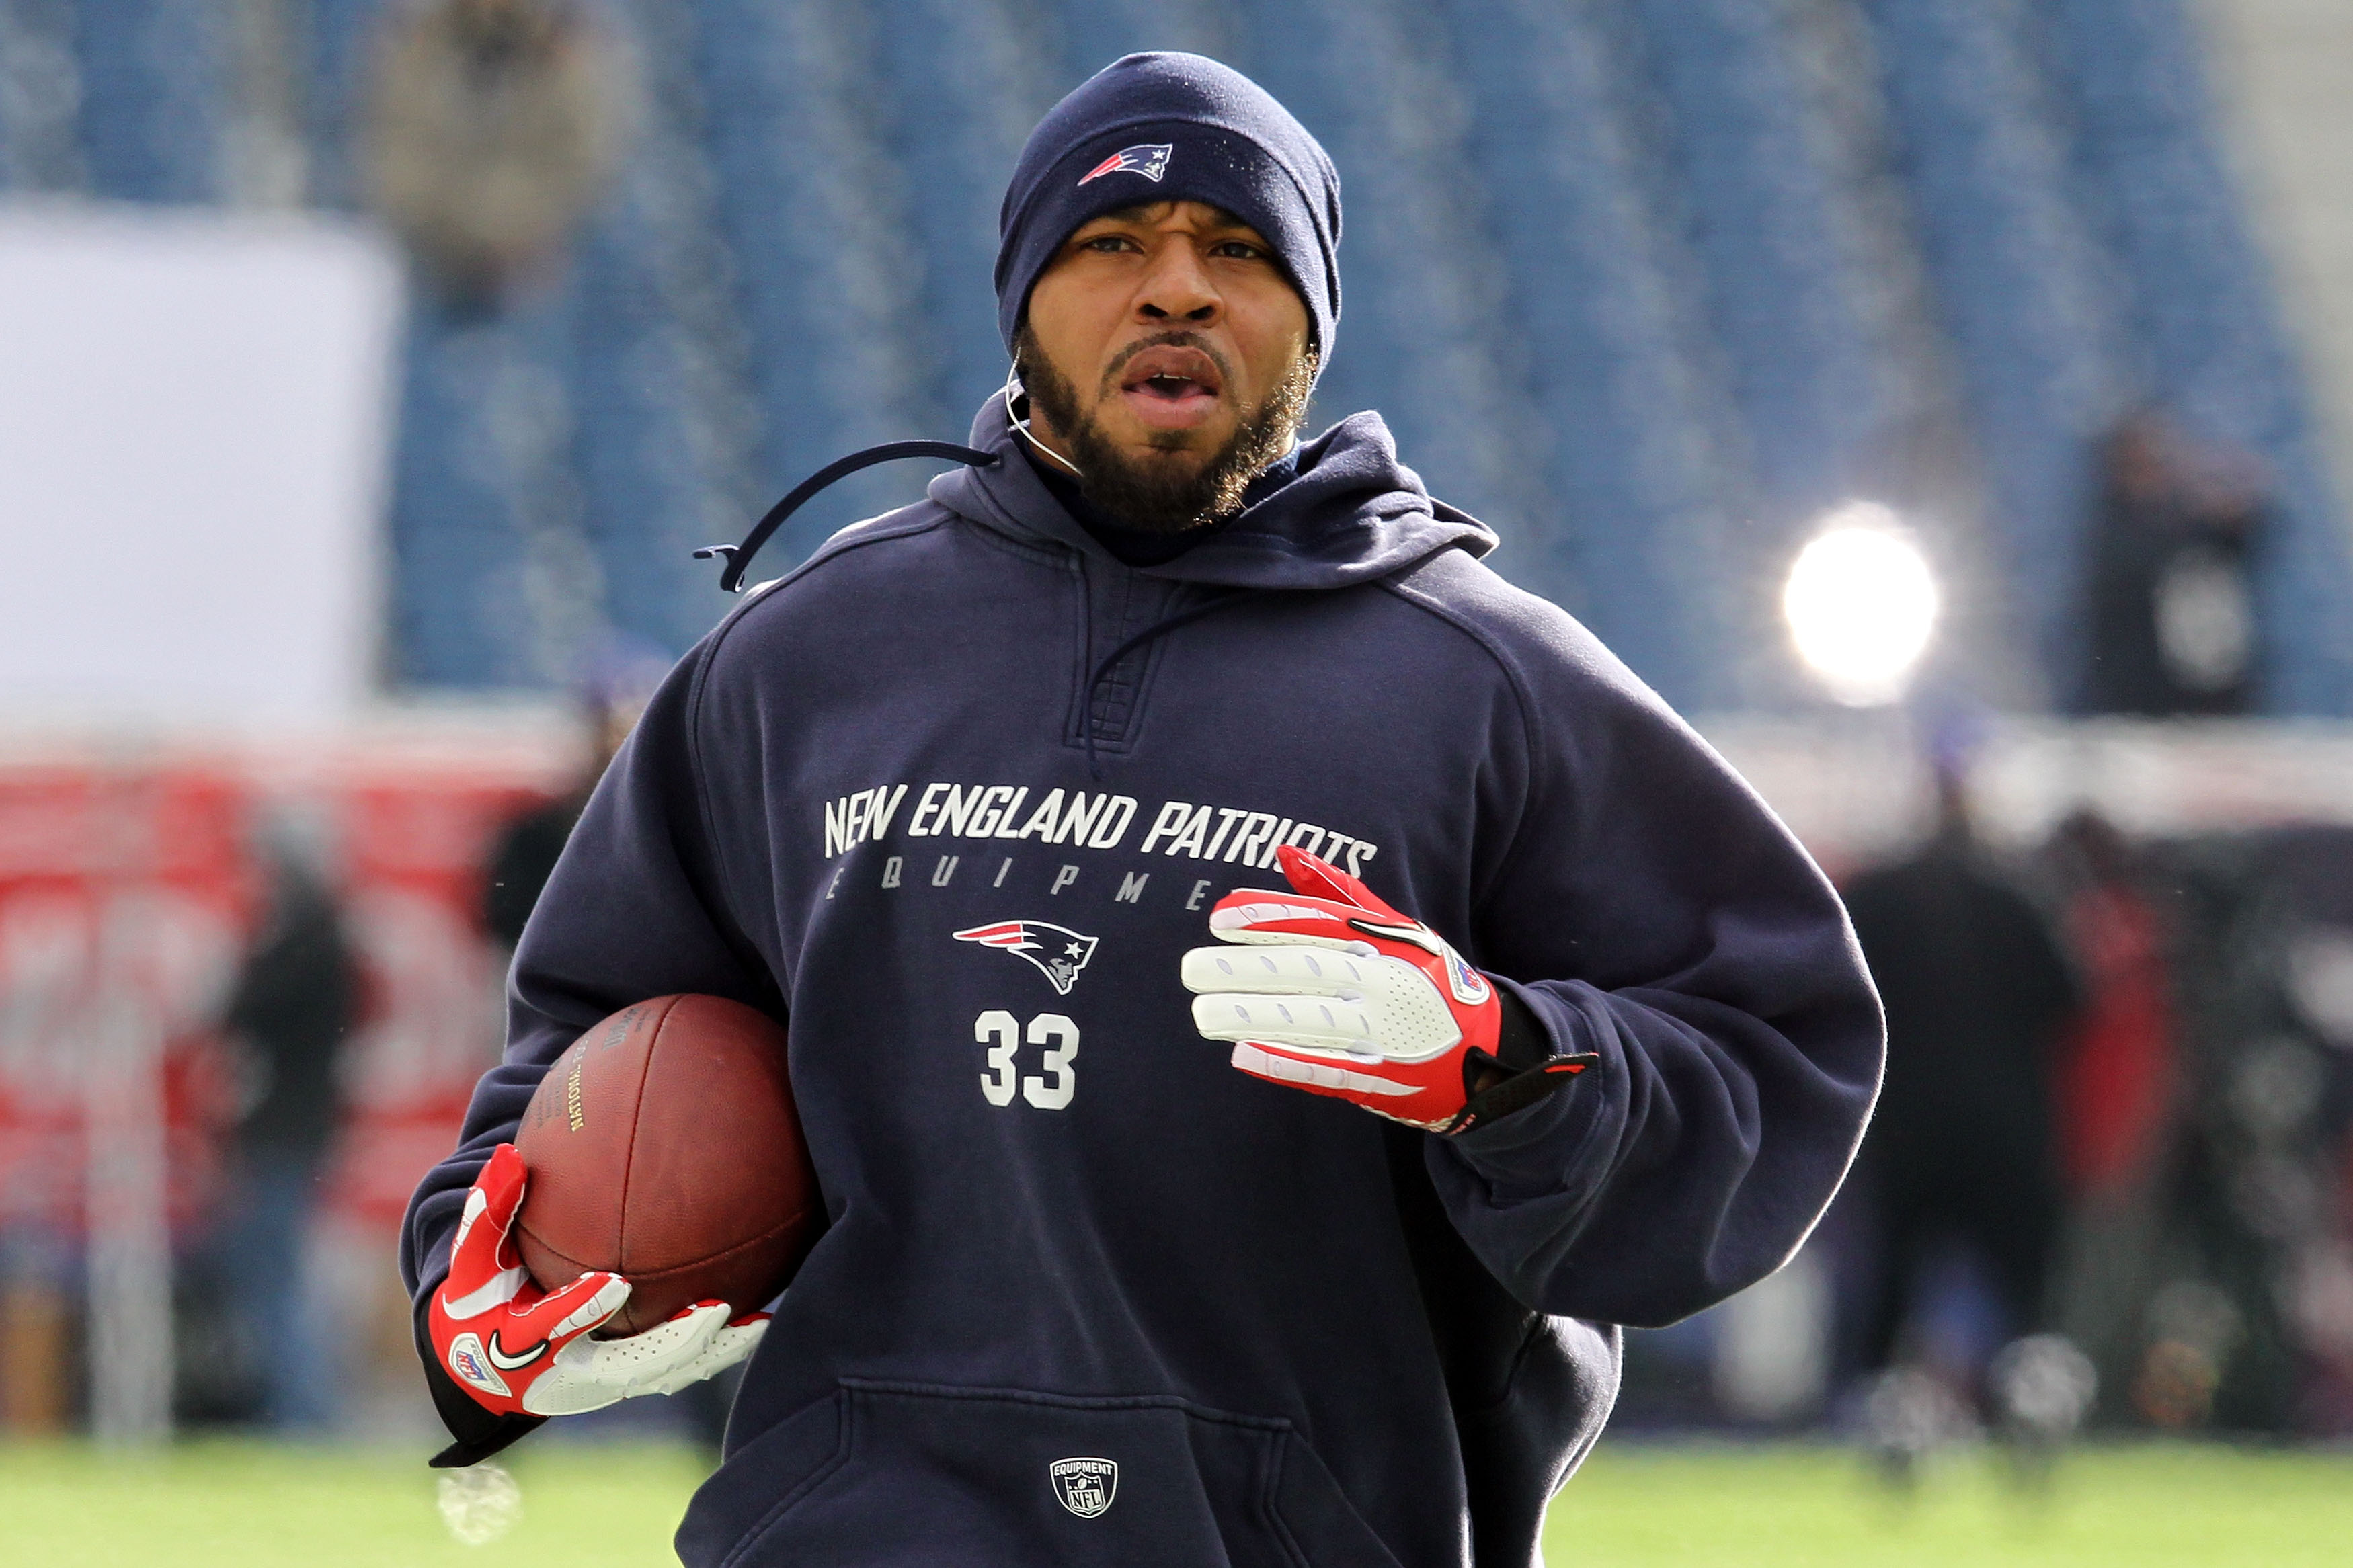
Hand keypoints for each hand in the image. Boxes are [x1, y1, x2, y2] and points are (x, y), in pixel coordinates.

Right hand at [428, 1144, 769, 1417]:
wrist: (484, 1370)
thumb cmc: (482, 1301)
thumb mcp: (473, 1261)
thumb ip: (489, 1210)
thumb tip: (510, 1154)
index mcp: (528, 1344)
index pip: (558, 1324)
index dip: (586, 1307)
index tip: (616, 1283)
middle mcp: (574, 1372)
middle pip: (634, 1366)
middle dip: (675, 1341)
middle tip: (713, 1309)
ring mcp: (609, 1382)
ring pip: (669, 1373)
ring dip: (715, 1351)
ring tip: (761, 1321)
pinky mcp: (632, 1381)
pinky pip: (681, 1368)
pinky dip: (720, 1349)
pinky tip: (762, 1316)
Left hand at [1181, 846, 1594, 1133]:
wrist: (1494, 1052)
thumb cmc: (1431, 981)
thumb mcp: (1397, 929)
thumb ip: (1338, 893)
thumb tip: (1284, 852)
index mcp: (1386, 942)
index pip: (1320, 923)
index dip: (1268, 918)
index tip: (1219, 917)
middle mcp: (1385, 983)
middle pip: (1306, 970)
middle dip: (1245, 968)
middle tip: (1191, 968)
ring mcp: (1384, 1033)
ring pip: (1309, 1020)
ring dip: (1252, 1017)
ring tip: (1202, 1012)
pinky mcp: (1382, 1079)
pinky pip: (1328, 1069)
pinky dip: (1286, 1062)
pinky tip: (1243, 1055)